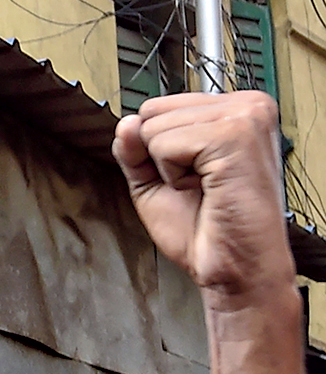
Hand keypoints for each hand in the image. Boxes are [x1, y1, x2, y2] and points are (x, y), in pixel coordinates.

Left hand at [112, 92, 291, 308]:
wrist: (234, 267)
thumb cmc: (208, 230)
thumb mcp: (156, 183)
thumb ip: (136, 151)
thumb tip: (126, 123)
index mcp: (234, 111)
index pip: (158, 106)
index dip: (156, 149)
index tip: (189, 175)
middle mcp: (247, 105)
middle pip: (153, 112)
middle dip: (160, 157)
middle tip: (197, 185)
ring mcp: (245, 117)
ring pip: (155, 128)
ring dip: (169, 169)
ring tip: (205, 188)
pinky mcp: (235, 135)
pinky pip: (165, 144)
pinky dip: (174, 175)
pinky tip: (207, 189)